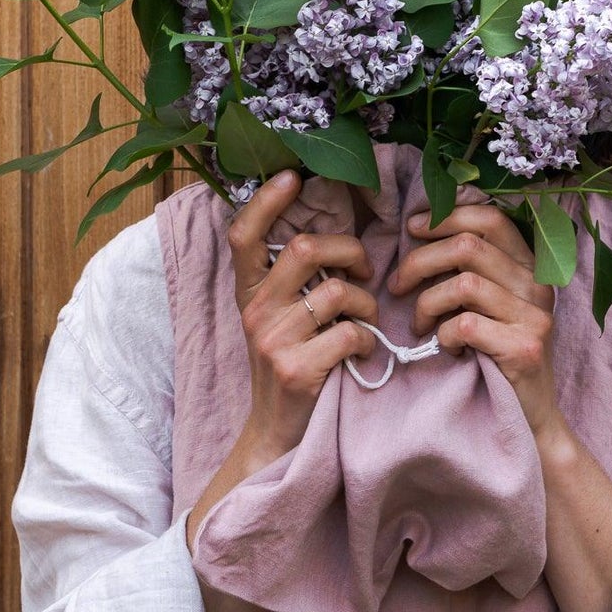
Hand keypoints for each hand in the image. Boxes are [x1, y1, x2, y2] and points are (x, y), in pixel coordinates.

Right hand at [226, 168, 379, 462]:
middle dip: (349, 250)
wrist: (276, 435)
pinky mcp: (296, 370)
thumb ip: (292, 281)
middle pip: (302, 248)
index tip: (292, 176)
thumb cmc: (291, 365)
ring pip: (336, 290)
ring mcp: (273, 341)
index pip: (243, 235)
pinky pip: (350, 332)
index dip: (266, 201)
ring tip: (366, 320)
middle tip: (365, 270)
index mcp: (248, 293)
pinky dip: (368, 339)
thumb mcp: (278, 320)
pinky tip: (363, 351)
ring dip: (367, 303)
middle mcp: (254, 311)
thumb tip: (331, 236)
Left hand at [387, 200, 562, 439]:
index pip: (490, 218)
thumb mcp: (488, 305)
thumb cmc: (496, 356)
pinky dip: (444, 335)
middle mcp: (536, 285)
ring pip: (464, 285)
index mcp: (528, 266)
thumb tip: (418, 234)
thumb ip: (469, 271)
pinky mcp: (524, 347)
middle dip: (420, 261)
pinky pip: (466, 325)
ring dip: (427, 304)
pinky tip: (447, 349)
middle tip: (397, 286)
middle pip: (468, 246)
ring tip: (420, 326)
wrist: (530, 418)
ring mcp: (534, 316)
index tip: (412, 229)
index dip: (447, 216)